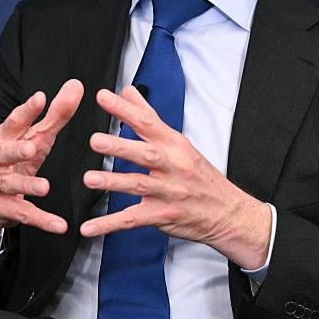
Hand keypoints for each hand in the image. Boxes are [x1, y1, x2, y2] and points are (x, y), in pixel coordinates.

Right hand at [0, 79, 83, 261]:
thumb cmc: (15, 161)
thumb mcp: (35, 138)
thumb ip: (56, 115)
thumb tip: (76, 85)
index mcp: (4, 137)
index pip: (14, 121)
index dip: (25, 110)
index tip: (40, 98)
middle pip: (3, 152)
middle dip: (16, 150)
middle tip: (31, 147)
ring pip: (10, 184)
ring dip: (27, 186)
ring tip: (45, 187)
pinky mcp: (1, 208)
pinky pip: (23, 214)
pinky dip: (42, 220)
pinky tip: (60, 225)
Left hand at [80, 86, 271, 269]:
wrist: (228, 212)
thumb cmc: (200, 175)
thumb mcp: (179, 142)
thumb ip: (149, 116)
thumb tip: (129, 92)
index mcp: (174, 145)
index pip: (148, 122)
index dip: (125, 109)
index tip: (103, 98)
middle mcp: (172, 166)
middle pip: (145, 154)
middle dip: (120, 147)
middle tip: (96, 141)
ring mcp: (168, 192)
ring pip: (139, 185)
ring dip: (113, 182)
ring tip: (90, 178)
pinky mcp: (163, 215)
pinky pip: (133, 220)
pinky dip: (109, 224)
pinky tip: (90, 226)